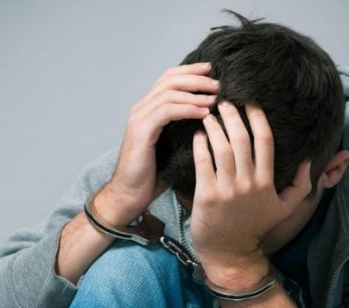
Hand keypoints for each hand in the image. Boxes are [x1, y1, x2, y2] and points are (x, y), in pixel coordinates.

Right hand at [94, 62, 218, 224]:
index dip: (190, 71)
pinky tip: (204, 113)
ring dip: (195, 93)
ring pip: (169, 93)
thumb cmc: (153, 176)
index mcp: (148, 110)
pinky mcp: (141, 131)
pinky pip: (167, 111)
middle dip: (196, 78)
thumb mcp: (173, 147)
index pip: (168, 79)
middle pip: (169, 80)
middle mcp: (141, 109)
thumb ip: (185, 130)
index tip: (212, 71)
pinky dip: (188, 109)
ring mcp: (139, 119)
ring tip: (215, 98)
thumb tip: (212, 120)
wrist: (130, 195)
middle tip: (218, 84)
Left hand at [191, 101, 311, 288]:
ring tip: (209, 114)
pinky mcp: (207, 195)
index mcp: (266, 182)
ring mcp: (227, 189)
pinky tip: (198, 134)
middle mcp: (248, 183)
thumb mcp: (284, 210)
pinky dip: (200, 145)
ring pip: (221, 148)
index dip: (257, 117)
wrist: (230, 254)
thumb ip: (302, 186)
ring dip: (215, 126)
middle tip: (224, 101)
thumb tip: (310, 160)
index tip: (249, 102)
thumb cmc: (254, 228)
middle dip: (232, 115)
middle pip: (241, 139)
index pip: (265, 140)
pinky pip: (202, 162)